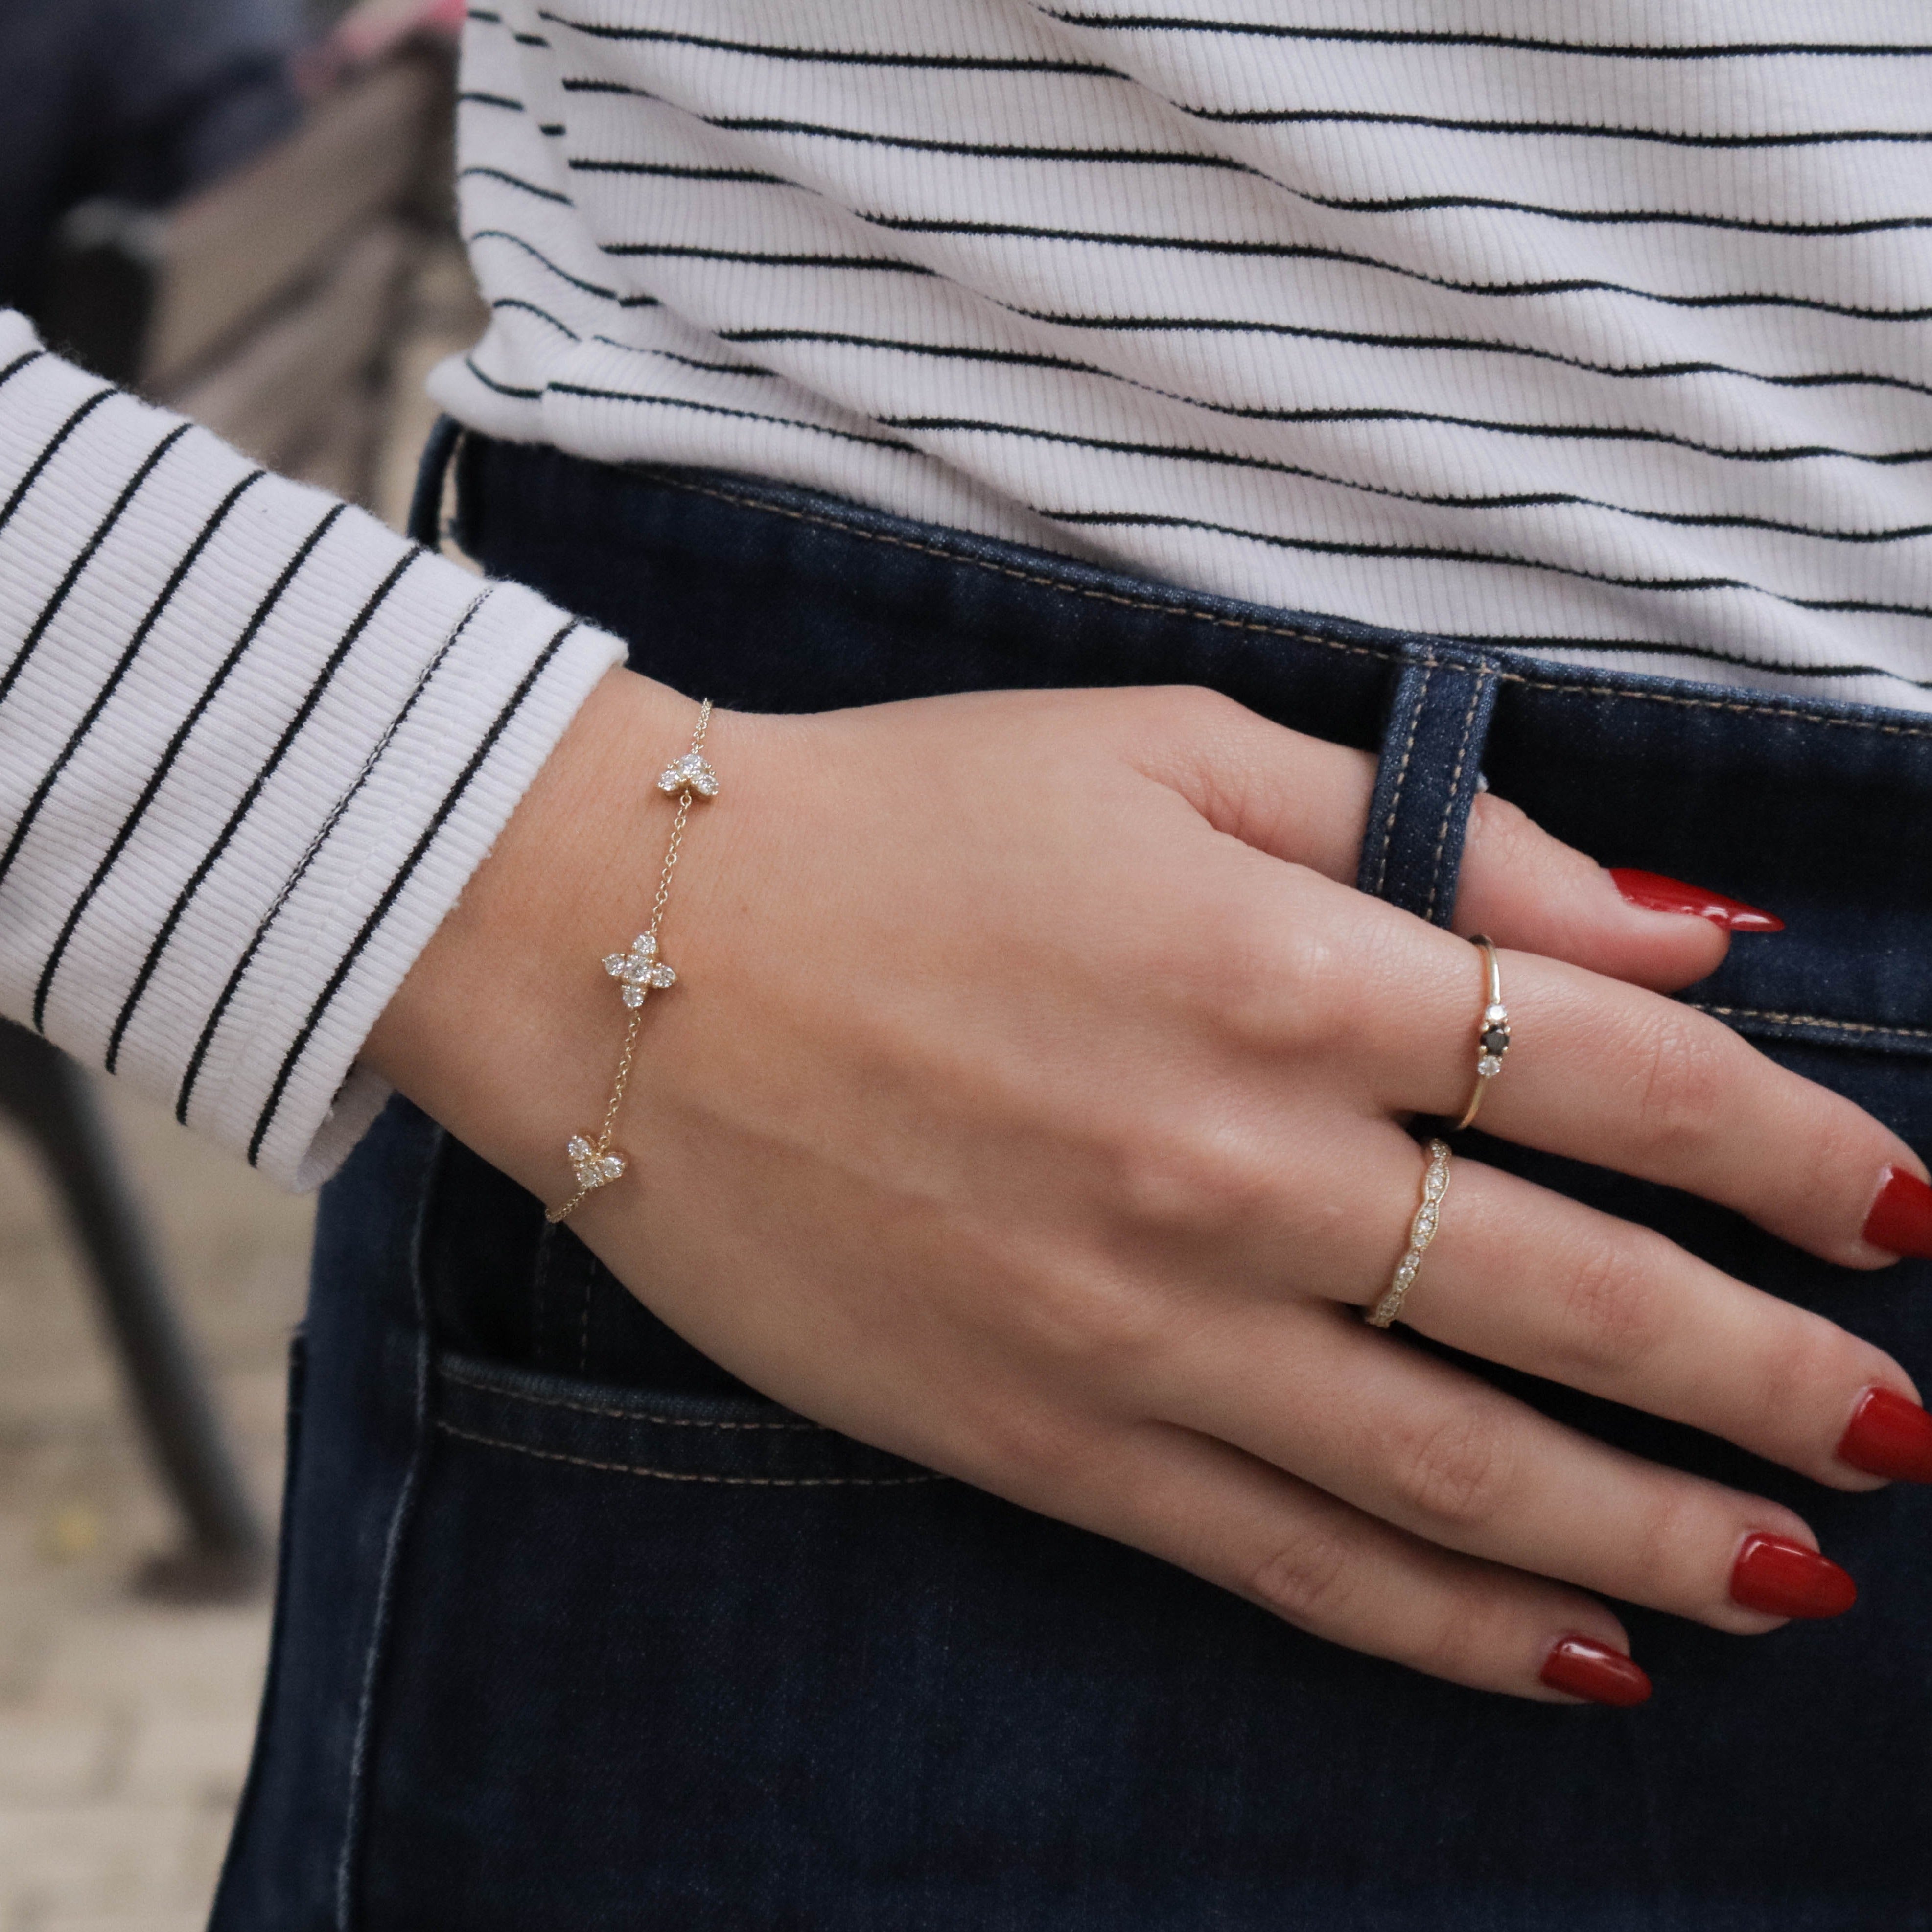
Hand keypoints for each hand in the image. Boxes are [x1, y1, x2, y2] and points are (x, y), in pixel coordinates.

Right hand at [367, 669, 1927, 1701]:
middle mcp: (1238, 1168)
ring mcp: (1140, 1327)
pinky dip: (1448, 1628)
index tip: (1894, 1207)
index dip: (1790, 1151)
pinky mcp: (1043, 1434)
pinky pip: (1288, 1562)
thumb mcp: (1173, 750)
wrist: (625, 953)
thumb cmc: (902, 818)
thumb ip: (1434, 833)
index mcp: (1286, 968)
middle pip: (1577, 1298)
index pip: (1623, 1079)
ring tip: (1798, 1574)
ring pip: (1461, 1472)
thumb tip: (1674, 922)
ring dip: (1660, 1532)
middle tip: (1900, 1425)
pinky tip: (1581, 1663)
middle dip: (1774, 1371)